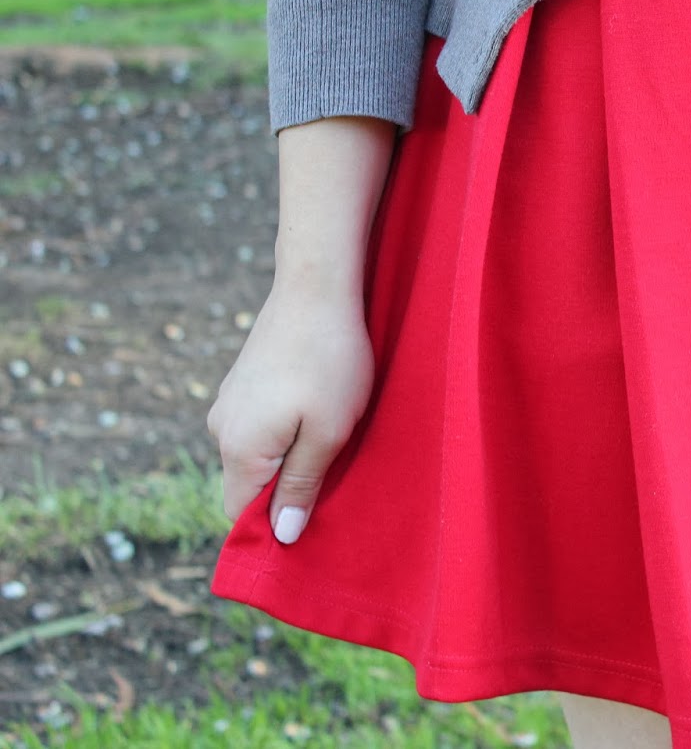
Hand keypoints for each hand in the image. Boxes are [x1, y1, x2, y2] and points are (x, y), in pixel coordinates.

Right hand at [206, 279, 373, 542]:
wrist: (316, 290)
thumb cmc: (331, 363)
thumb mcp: (327, 433)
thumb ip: (301, 486)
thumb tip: (282, 536)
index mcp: (239, 450)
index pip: (241, 515)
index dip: (274, 528)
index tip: (314, 525)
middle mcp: (220, 430)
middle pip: (247, 486)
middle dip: (284, 494)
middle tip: (334, 481)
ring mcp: (228, 404)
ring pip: (255, 455)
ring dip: (288, 460)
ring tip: (330, 442)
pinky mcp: (242, 384)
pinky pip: (258, 428)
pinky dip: (283, 434)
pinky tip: (317, 414)